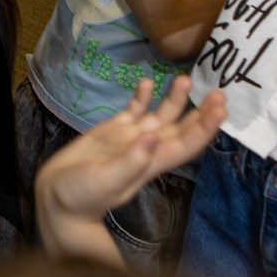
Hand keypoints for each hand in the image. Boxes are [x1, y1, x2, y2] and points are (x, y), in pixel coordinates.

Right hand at [35, 76, 223, 248]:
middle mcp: (146, 149)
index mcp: (150, 164)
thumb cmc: (81, 195)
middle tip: (219, 92)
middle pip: (181, 129)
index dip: (205, 128)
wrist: (57, 197)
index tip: (220, 109)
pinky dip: (141, 97)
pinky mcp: (112, 131)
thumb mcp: (106, 181)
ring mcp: (130, 138)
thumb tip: (153, 137)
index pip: (186, 144)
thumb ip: (130, 162)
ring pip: (160, 116)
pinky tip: (146, 82)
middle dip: (201, 113)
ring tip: (184, 79)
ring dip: (174, 100)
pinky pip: (133, 111)